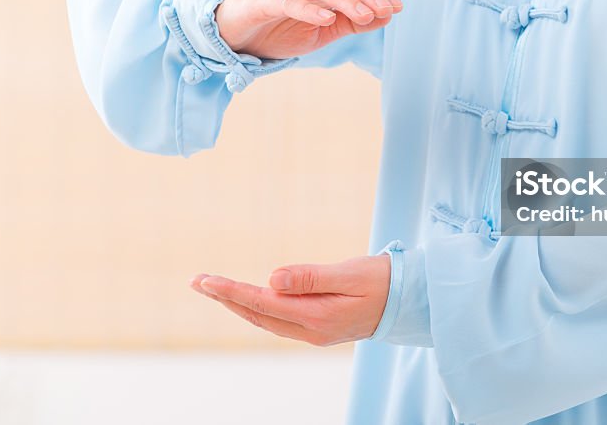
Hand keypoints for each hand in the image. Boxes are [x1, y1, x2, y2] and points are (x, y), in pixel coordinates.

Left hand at [190, 255, 390, 346]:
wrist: (409, 301)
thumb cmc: (382, 280)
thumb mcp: (349, 272)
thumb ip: (310, 277)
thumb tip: (271, 279)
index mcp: (317, 317)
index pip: (264, 303)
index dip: (232, 292)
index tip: (206, 281)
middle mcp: (311, 331)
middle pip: (258, 314)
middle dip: (226, 299)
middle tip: (197, 281)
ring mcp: (314, 333)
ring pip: (266, 320)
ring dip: (238, 304)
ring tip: (213, 288)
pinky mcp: (319, 328)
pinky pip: (278, 320)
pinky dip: (257, 308)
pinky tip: (247, 300)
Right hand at [215, 0, 402, 59]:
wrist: (235, 34)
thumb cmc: (280, 27)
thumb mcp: (324, 29)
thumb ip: (353, 21)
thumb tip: (386, 15)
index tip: (397, 6)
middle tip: (387, 8)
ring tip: (365, 15)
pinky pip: (288, 0)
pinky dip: (309, 8)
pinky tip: (326, 19)